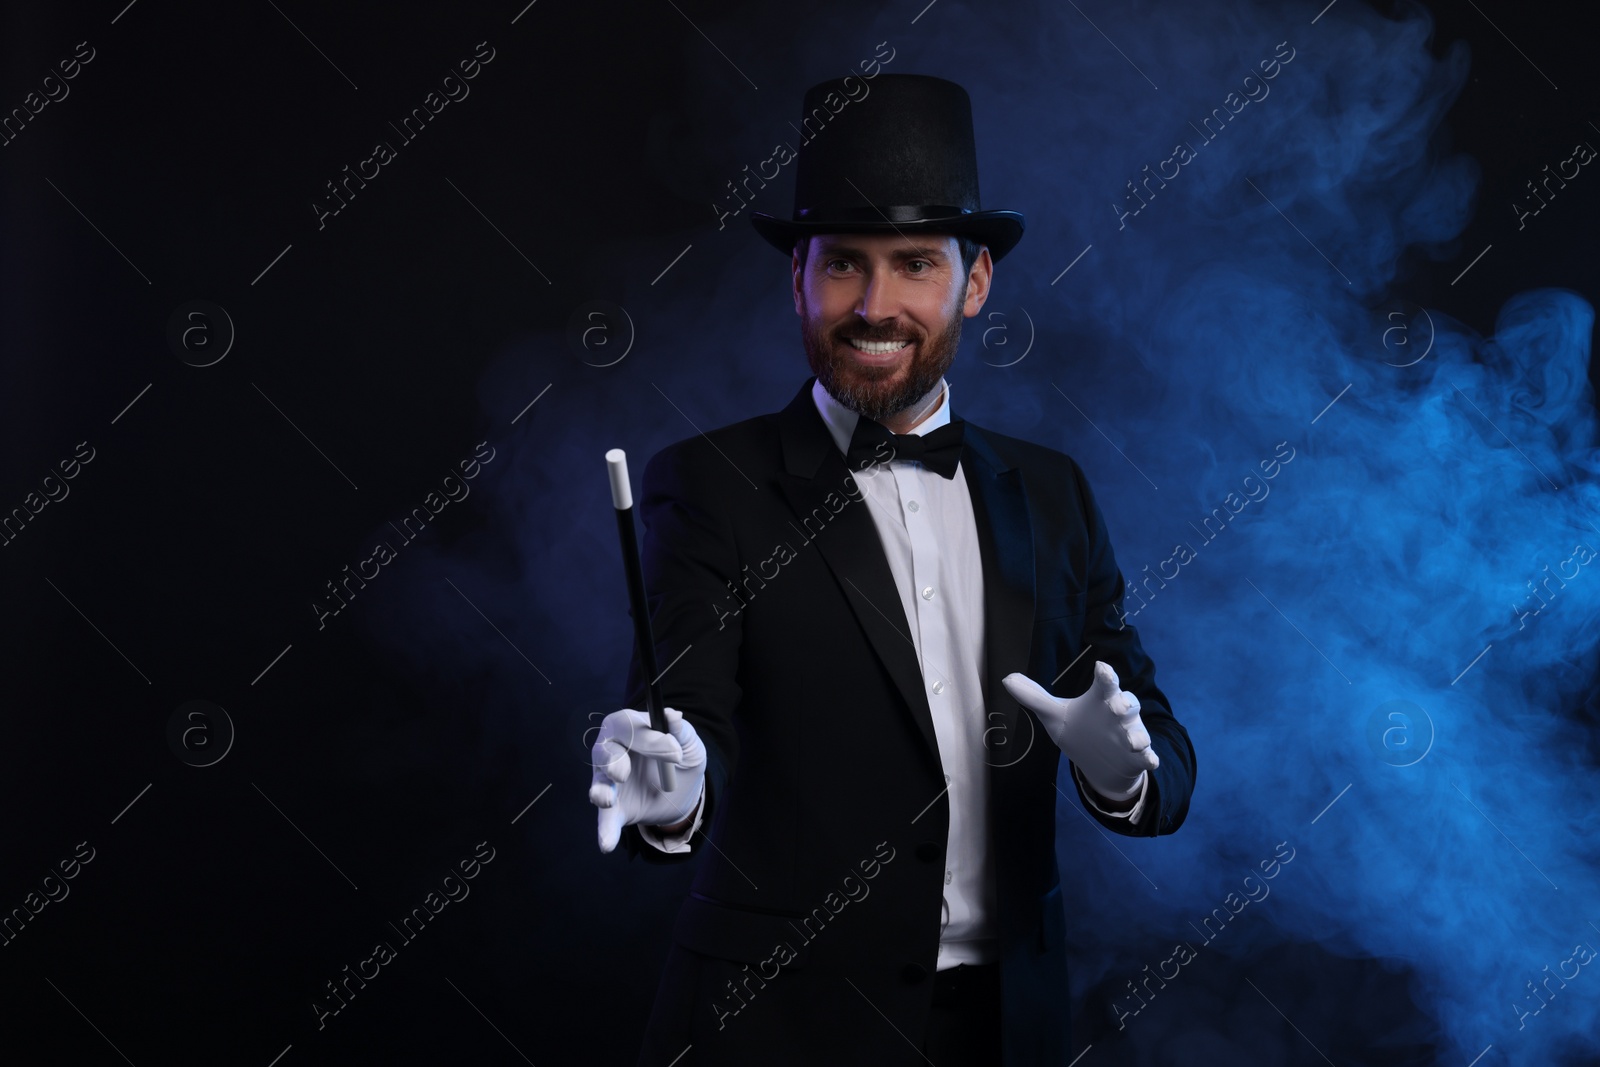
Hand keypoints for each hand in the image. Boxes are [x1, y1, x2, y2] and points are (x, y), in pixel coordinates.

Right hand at [589, 707, 706, 852]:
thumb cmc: (681, 755)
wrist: (682, 791)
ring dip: (601, 791)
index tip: (674, 752)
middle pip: (604, 752)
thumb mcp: (690, 743)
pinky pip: (606, 819)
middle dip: (612, 761)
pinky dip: (606, 831)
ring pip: (600, 783)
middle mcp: (612, 751)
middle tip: (624, 773)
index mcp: (629, 727)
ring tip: (607, 800)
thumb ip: (680, 731)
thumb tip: (673, 715)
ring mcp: (609, 781)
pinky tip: (607, 844)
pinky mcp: (613, 809)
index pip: (629, 726)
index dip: (648, 739)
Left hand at [1002, 661, 1157, 799]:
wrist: (1102, 764)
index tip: (1102, 668)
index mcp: (1101, 700)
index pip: (1104, 684)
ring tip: (1133, 742)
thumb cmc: (1081, 730)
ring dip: (1137, 735)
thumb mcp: (1055, 716)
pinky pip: (1147, 756)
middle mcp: (1119, 714)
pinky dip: (1149, 758)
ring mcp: (1130, 735)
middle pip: (1127, 703)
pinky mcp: (1138, 757)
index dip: (1105, 675)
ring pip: (1138, 730)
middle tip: (1117, 705)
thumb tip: (1007, 679)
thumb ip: (1034, 698)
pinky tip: (1150, 760)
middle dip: (1124, 703)